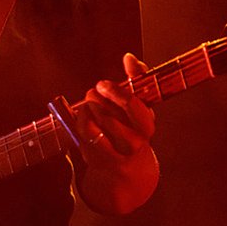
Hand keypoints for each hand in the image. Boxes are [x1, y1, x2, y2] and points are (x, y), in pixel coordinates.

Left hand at [74, 52, 158, 213]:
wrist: (127, 168)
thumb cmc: (133, 128)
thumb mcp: (140, 106)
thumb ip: (137, 79)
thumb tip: (129, 57)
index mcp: (146, 126)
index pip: (132, 104)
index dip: (115, 91)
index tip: (104, 84)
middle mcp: (133, 142)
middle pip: (109, 110)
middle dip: (98, 96)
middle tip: (95, 91)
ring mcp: (114, 151)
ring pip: (95, 119)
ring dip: (88, 105)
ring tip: (89, 102)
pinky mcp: (97, 156)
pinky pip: (83, 131)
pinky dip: (80, 118)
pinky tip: (83, 114)